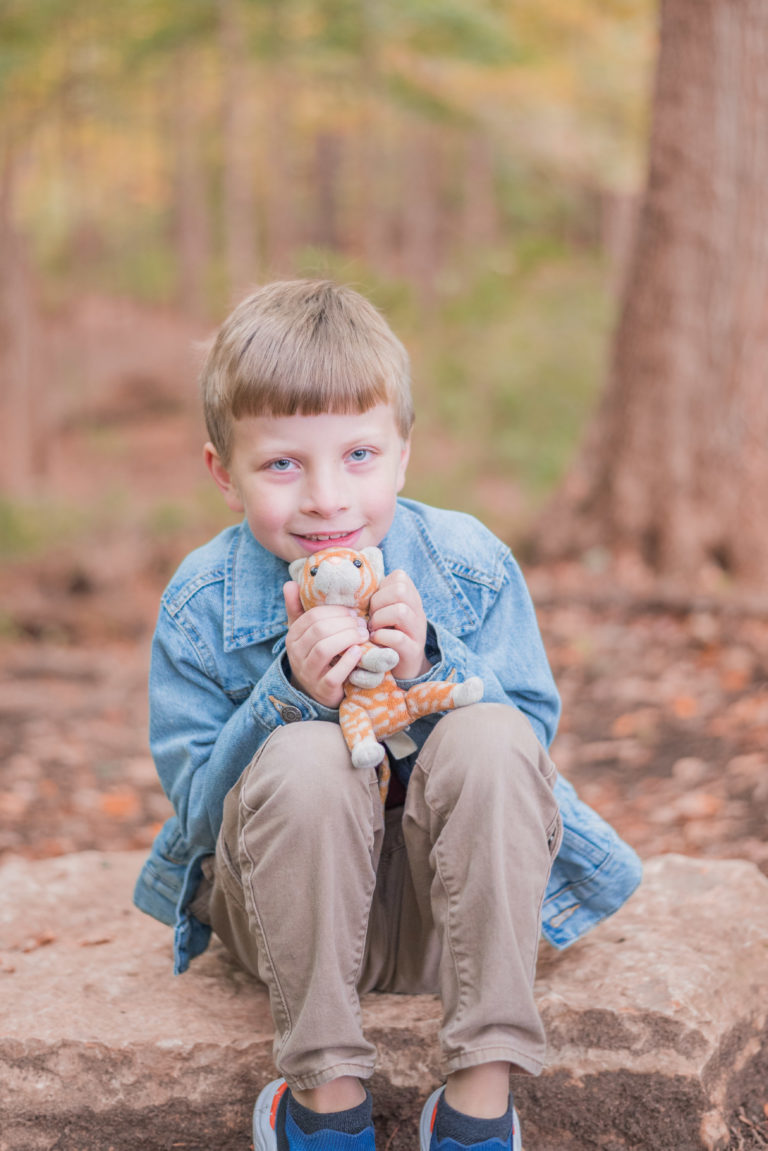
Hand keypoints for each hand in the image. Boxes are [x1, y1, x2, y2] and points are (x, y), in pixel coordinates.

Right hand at [283, 581, 368, 708]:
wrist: (321, 690)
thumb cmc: (318, 654)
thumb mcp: (307, 632)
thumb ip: (298, 608)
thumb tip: (290, 583)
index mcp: (292, 637)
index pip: (312, 617)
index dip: (335, 611)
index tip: (353, 611)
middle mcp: (296, 655)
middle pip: (319, 631)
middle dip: (344, 624)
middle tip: (363, 623)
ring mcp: (308, 674)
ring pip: (324, 649)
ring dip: (347, 638)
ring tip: (364, 635)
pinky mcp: (323, 690)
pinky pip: (333, 675)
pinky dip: (348, 661)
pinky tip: (359, 652)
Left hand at [368, 569, 429, 680]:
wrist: (402, 668)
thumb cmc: (386, 636)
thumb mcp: (384, 612)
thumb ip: (376, 598)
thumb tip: (352, 585)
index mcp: (411, 599)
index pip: (400, 577)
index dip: (382, 588)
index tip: (375, 603)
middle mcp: (418, 612)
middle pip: (401, 590)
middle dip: (378, 602)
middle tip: (371, 617)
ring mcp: (417, 632)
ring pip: (401, 611)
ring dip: (379, 619)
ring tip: (373, 629)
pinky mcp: (413, 651)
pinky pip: (397, 638)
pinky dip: (381, 637)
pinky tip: (375, 641)